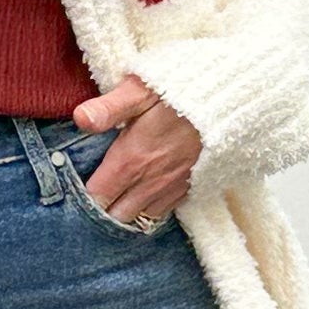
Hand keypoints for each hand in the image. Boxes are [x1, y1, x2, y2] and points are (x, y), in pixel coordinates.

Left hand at [70, 73, 203, 230]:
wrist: (235, 102)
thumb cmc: (184, 91)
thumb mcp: (142, 90)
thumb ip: (109, 107)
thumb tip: (79, 119)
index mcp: (131, 160)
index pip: (97, 197)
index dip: (82, 198)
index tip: (73, 190)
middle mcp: (150, 182)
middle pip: (116, 215)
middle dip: (101, 211)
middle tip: (92, 197)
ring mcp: (172, 188)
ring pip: (140, 218)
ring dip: (125, 213)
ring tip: (114, 200)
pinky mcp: (191, 188)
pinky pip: (163, 213)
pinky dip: (149, 210)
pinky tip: (143, 196)